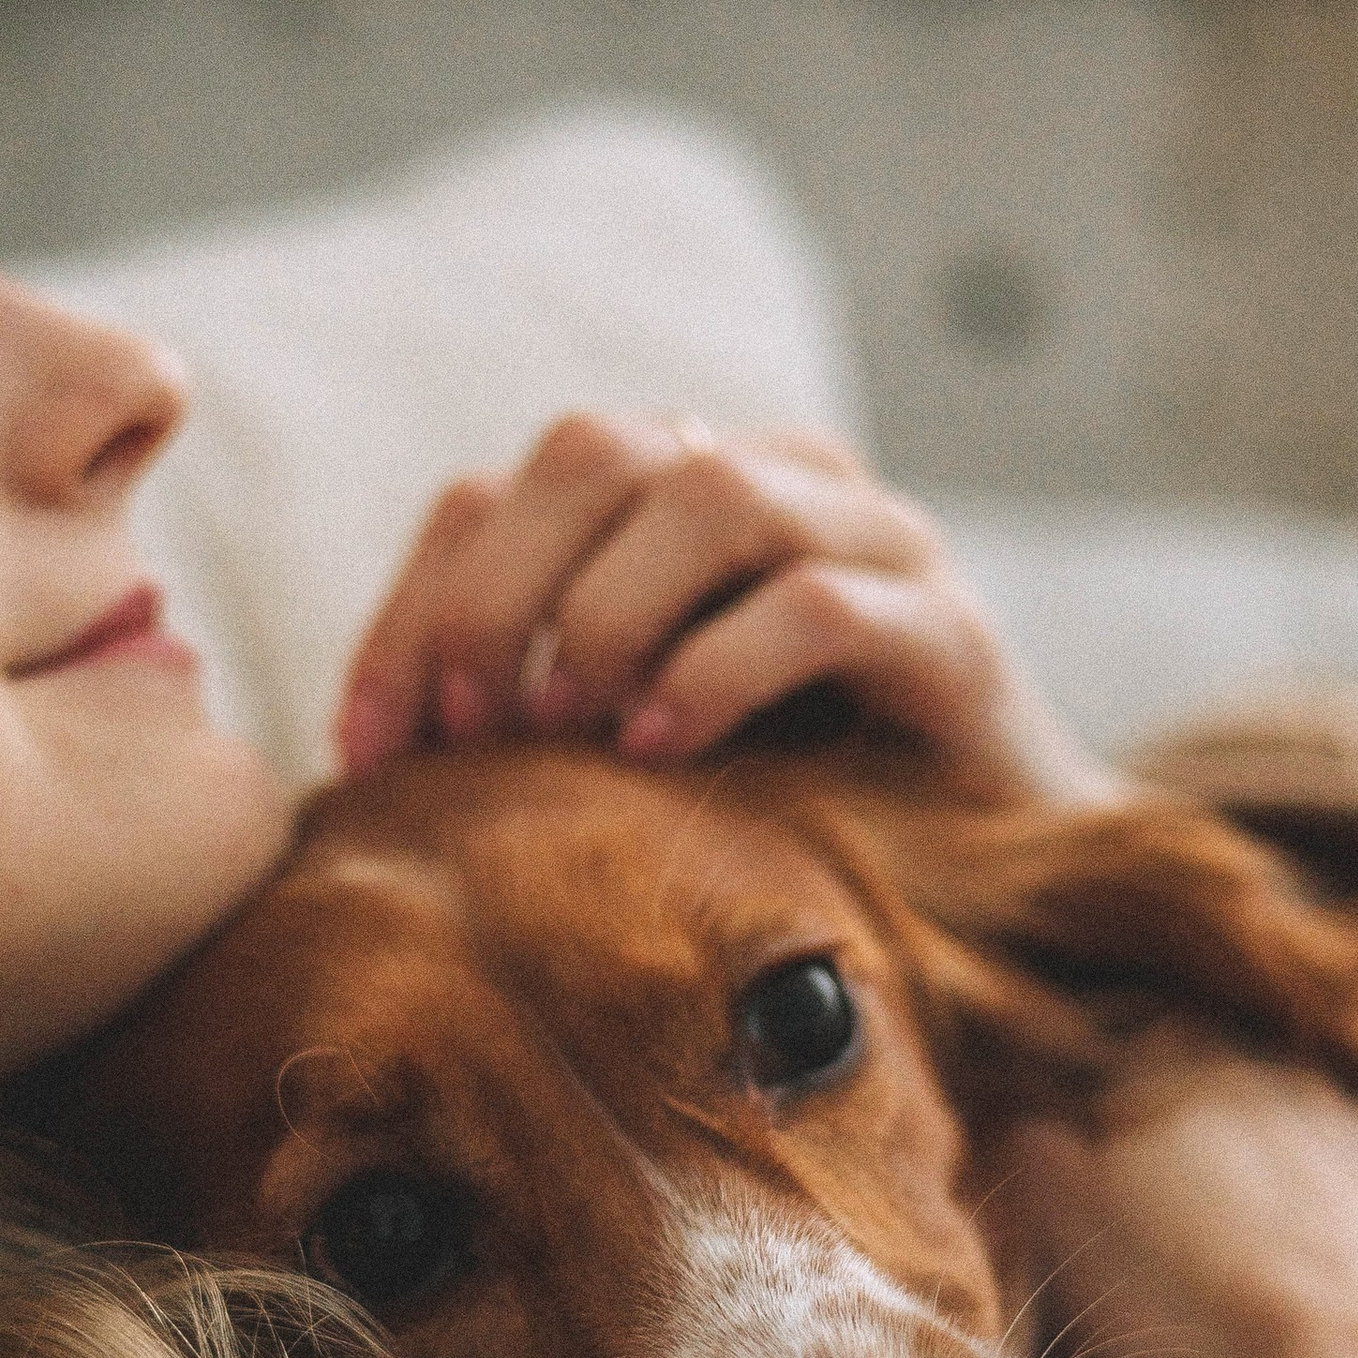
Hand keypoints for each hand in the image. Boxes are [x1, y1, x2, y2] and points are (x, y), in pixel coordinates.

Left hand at [334, 413, 1118, 806]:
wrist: (1000, 906)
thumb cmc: (784, 830)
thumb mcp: (624, 762)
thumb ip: (524, 718)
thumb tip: (357, 762)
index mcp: (683, 503)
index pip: (511, 486)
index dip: (422, 601)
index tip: (372, 746)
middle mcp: (782, 488)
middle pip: (598, 451)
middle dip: (502, 594)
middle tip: (470, 733)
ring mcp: (878, 548)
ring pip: (709, 496)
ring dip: (606, 618)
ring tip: (571, 738)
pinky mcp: (953, 636)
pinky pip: (821, 605)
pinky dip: (718, 671)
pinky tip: (665, 756)